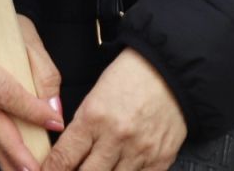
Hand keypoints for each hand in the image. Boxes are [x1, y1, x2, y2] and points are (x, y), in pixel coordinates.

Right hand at [0, 15, 63, 170]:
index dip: (28, 108)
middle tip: (34, 168)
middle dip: (14, 148)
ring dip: (7, 155)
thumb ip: (41, 68)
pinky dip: (1, 148)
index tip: (54, 122)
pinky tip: (14, 165)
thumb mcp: (22, 31)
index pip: (1, 88)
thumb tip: (54, 108)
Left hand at [44, 48, 186, 170]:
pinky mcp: (160, 159)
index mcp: (94, 117)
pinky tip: (119, 170)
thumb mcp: (94, 97)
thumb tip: (66, 159)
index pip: (64, 158)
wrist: (169, 71)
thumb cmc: (129, 79)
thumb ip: (81, 129)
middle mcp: (116, 137)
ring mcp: (139, 151)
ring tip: (95, 169)